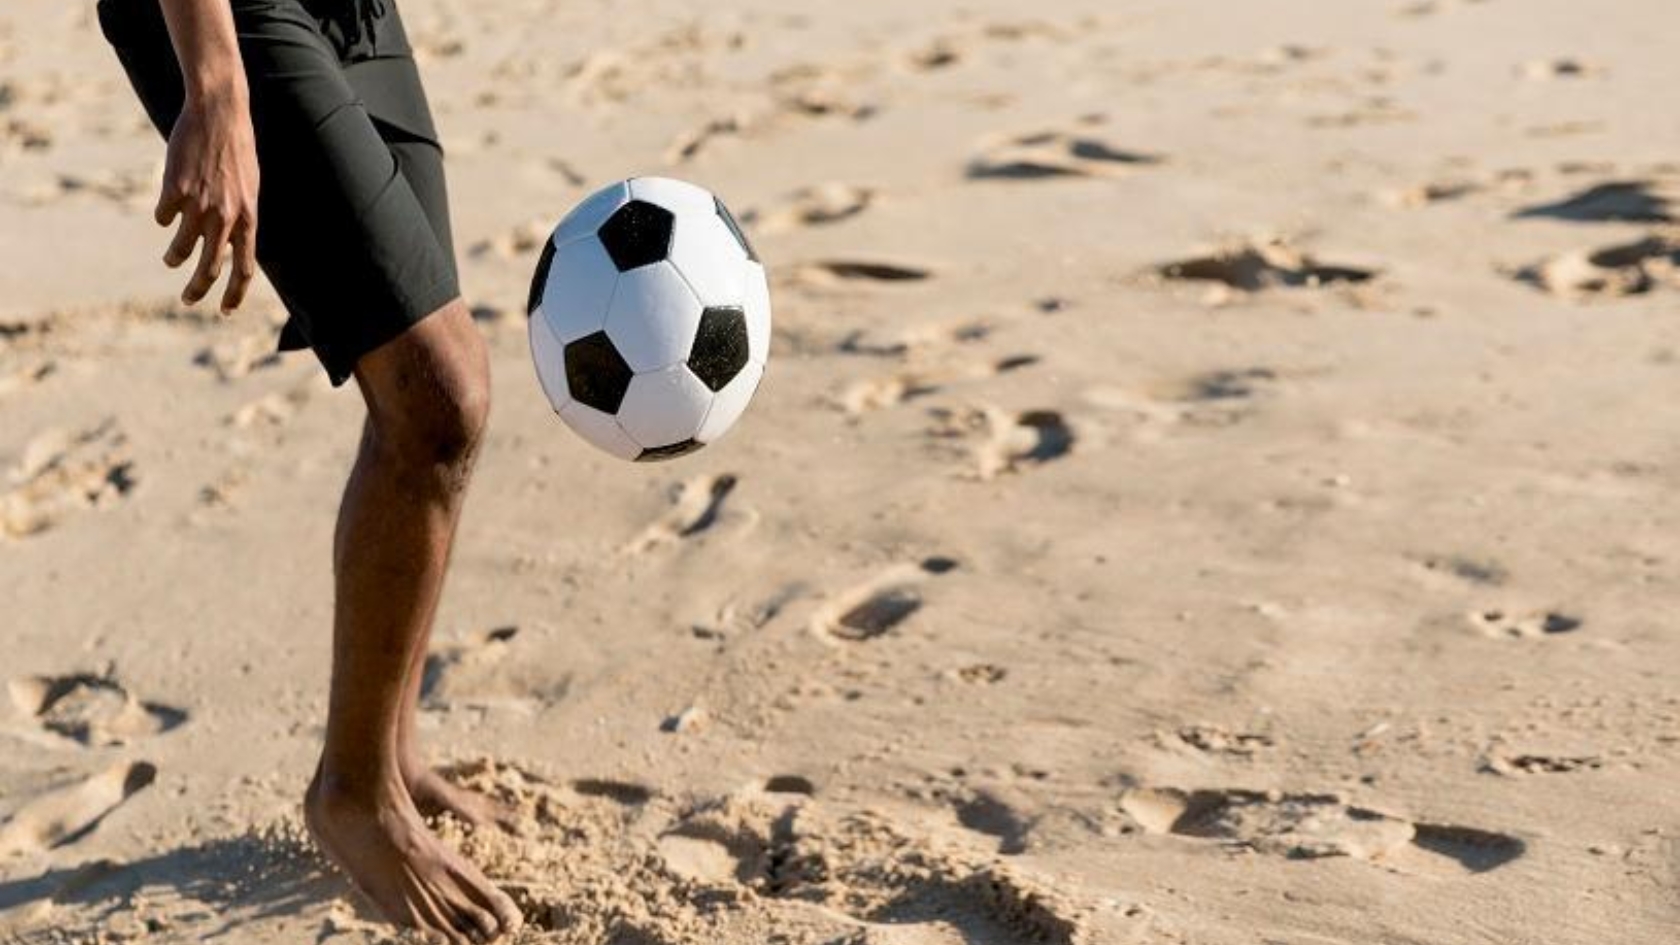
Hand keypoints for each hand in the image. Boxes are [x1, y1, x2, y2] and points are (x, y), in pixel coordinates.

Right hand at [156, 85, 258, 312]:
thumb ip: (240, 218)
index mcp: (249, 219)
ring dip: (175, 258)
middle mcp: (225, 217)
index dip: (235, 294)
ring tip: (171, 260)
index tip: (226, 311)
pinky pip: (163, 216)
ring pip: (180, 248)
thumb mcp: (249, 189)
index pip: (244, 268)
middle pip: (210, 268)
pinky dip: (164, 217)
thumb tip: (231, 246)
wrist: (219, 115)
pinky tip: (166, 209)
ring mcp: (199, 205)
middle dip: (198, 290)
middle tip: (188, 301)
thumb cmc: (236, 151)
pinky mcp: (174, 190)